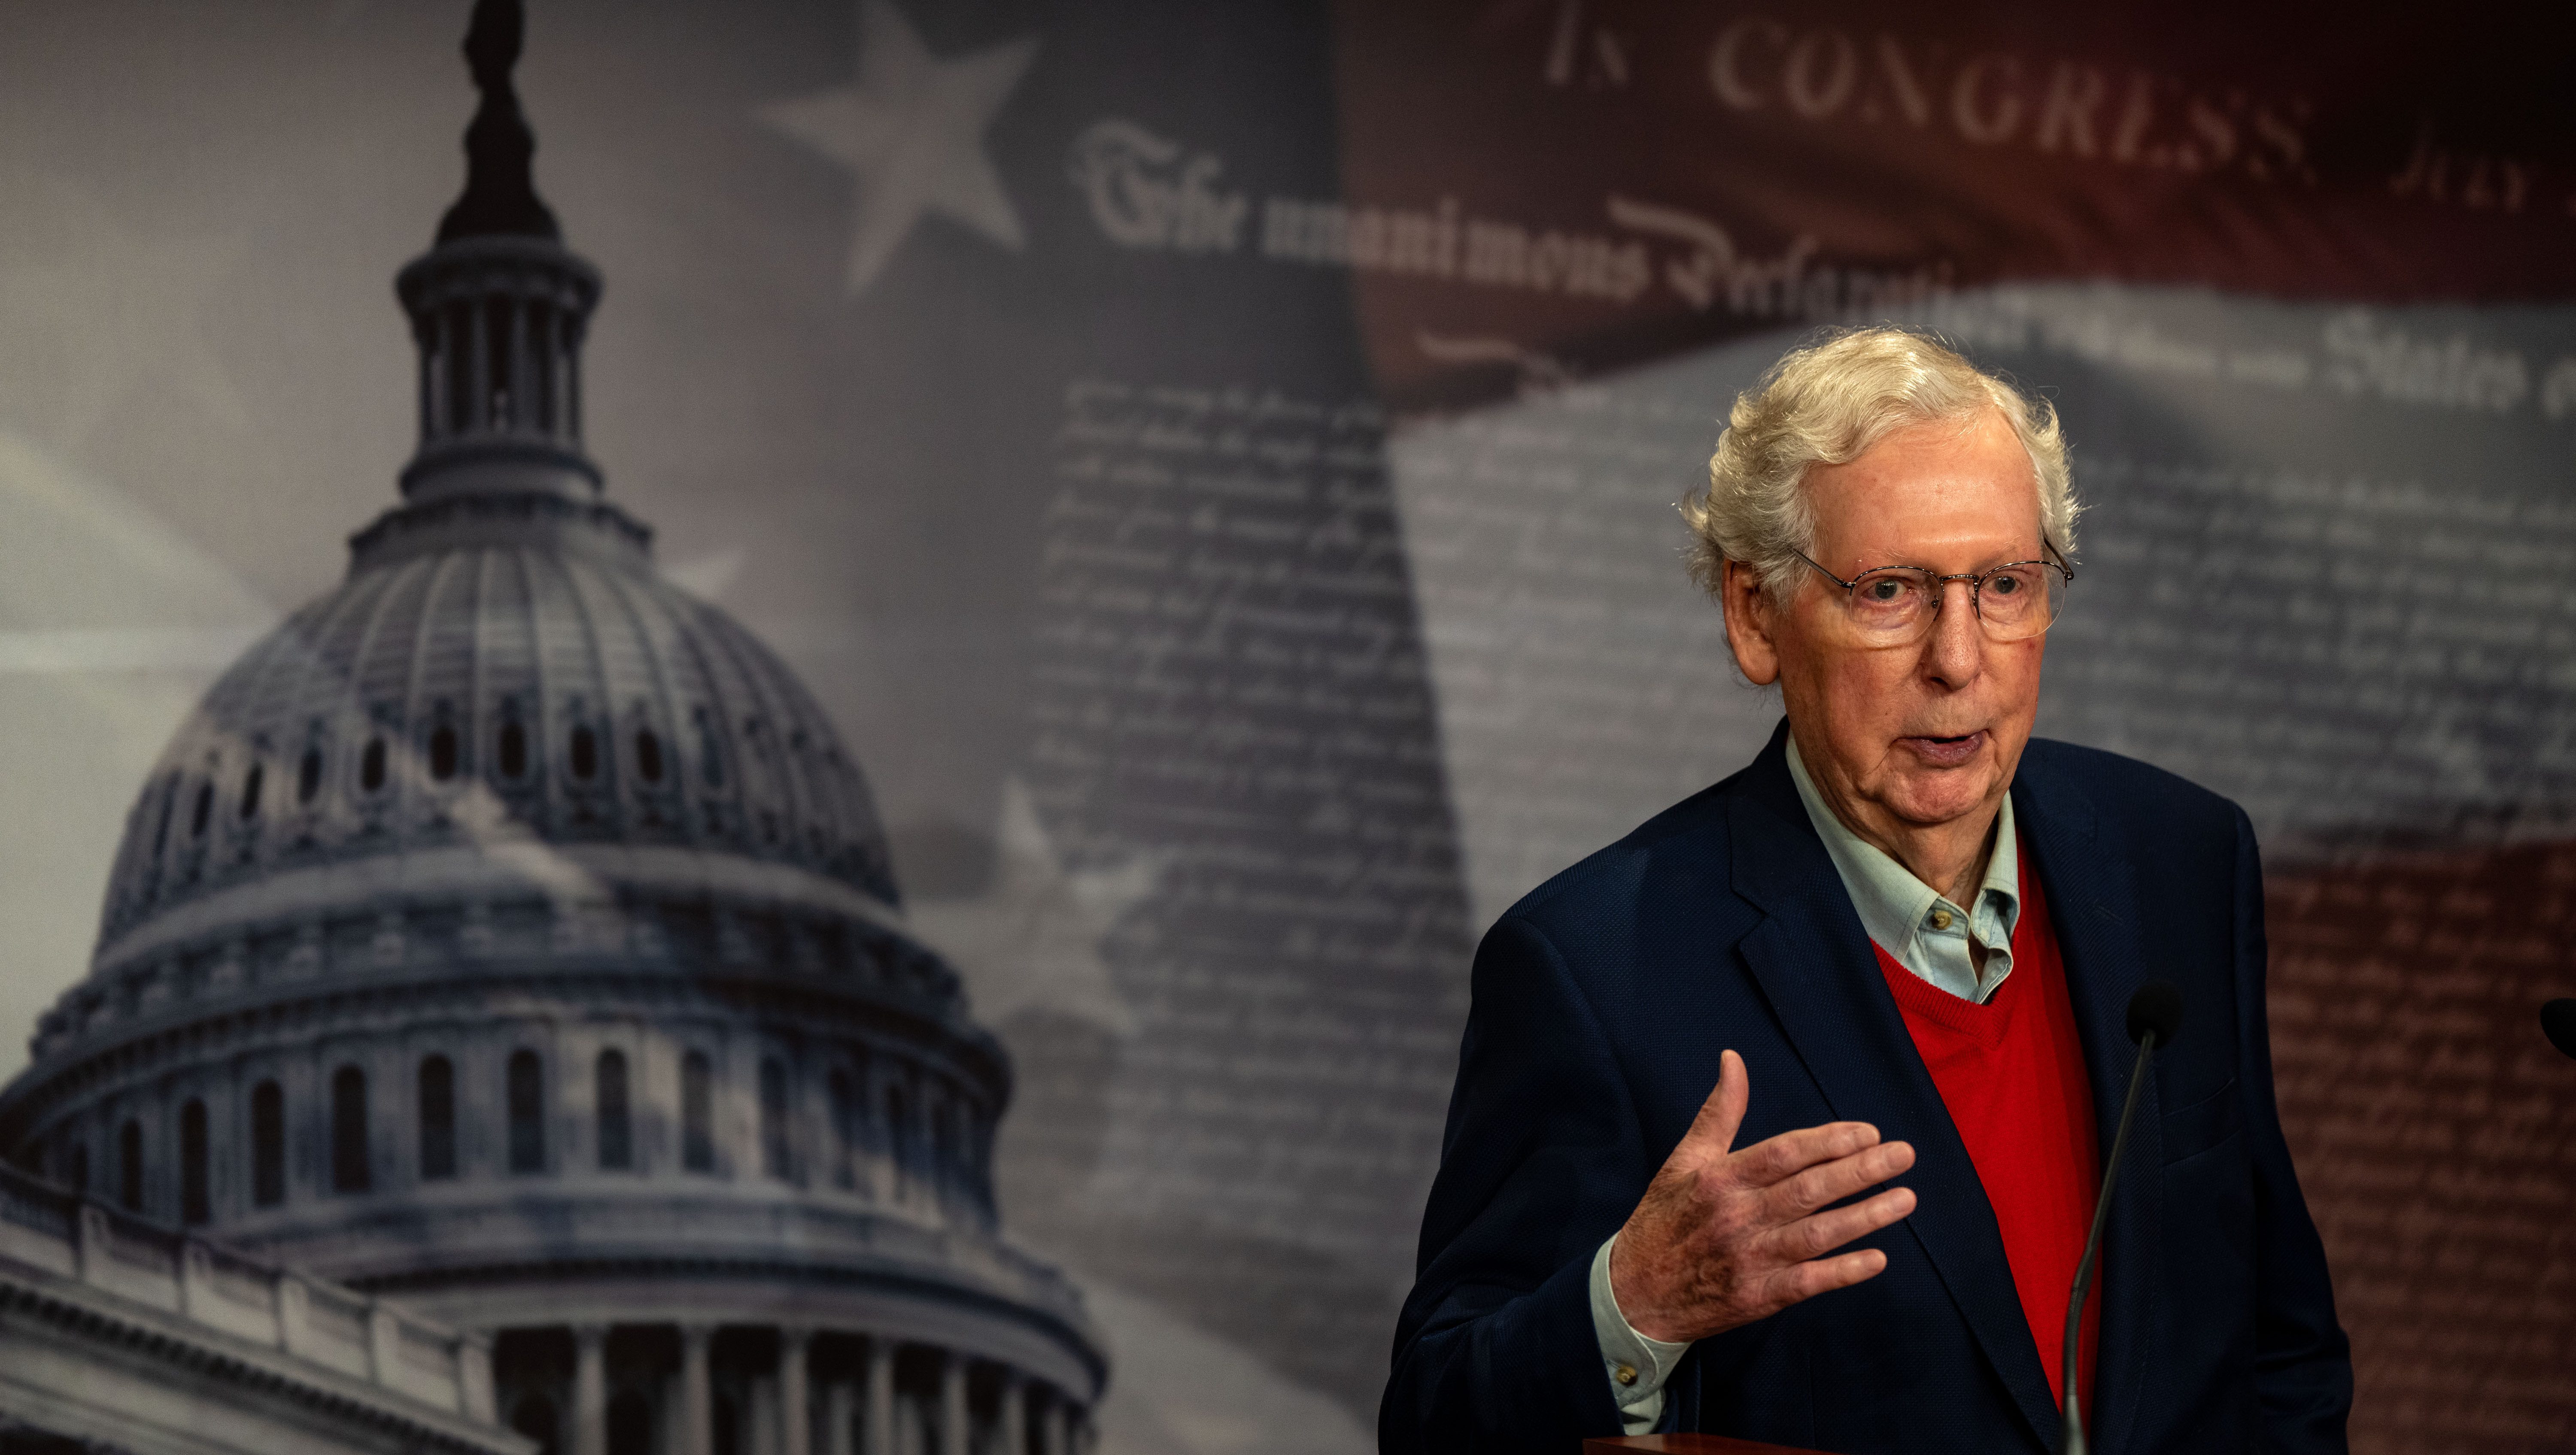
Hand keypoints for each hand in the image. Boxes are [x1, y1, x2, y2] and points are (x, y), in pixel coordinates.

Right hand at [1608, 1049, 1916, 1343]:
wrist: (1634, 1293)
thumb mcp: (1684, 1160)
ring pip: (1816, 1235)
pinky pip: (1808, 1282)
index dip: (1829, 1141)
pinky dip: (1843, 1272)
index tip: (1869, 1132)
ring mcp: (1749, 1259)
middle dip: (1861, 1171)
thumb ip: (1718, 1112)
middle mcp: (1737, 1216)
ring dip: (1865, 1217)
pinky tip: (1877, 1259)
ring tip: (1905, 1199)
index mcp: (1720, 1179)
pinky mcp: (1757, 1297)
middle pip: (1809, 1190)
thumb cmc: (1663, 1219)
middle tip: (1904, 1155)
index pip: (1785, 1153)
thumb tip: (1733, 1059)